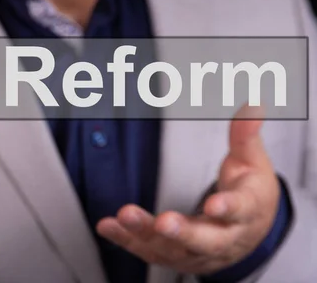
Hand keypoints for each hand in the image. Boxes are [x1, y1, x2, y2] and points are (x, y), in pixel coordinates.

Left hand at [96, 105, 279, 274]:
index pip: (241, 211)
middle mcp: (224, 239)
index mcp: (248, 212)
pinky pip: (149, 251)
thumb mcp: (252, 162)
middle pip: (205, 240)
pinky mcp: (175, 255)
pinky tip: (108, 227)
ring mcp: (198, 252)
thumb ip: (245, 136)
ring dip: (145, 234)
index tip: (214, 204)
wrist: (249, 232)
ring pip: (172, 249)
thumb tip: (252, 105)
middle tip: (164, 222)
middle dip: (183, 233)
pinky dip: (127, 241)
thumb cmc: (249, 193)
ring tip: (124, 216)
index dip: (228, 208)